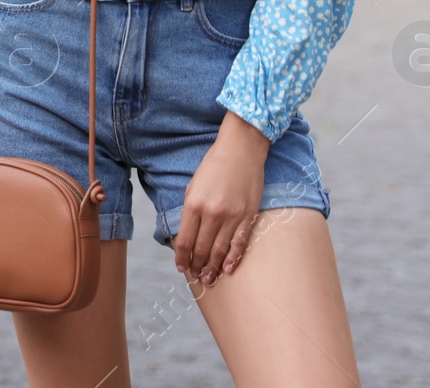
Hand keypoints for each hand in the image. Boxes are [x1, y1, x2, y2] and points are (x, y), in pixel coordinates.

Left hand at [172, 111, 270, 286]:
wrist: (240, 150)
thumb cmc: (213, 166)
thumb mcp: (193, 186)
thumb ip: (190, 211)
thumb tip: (187, 237)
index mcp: (194, 204)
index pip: (185, 240)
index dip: (182, 257)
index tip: (180, 267)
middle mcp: (212, 213)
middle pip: (202, 249)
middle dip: (197, 265)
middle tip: (195, 276)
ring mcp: (232, 216)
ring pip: (221, 250)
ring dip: (213, 267)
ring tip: (208, 279)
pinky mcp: (248, 215)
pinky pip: (240, 243)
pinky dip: (233, 259)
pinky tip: (228, 270)